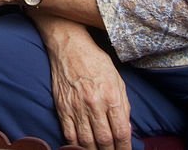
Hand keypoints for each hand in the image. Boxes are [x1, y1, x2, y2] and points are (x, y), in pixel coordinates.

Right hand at [38, 18, 131, 149]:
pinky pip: (68, 133)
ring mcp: (76, 106)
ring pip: (86, 141)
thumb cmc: (95, 61)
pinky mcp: (62, 107)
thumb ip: (123, 106)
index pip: (121, 132)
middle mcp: (94, 103)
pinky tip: (81, 147)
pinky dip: (75, 145)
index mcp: (111, 96)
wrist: (69, 46)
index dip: (125, 148)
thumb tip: (126, 129)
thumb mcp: (117, 80)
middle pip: (104, 140)